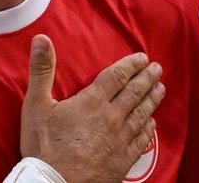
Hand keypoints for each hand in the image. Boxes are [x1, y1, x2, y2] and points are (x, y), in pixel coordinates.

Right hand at [19, 34, 162, 182]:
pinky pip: (142, 140)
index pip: (118, 76)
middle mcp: (112, 117)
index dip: (132, 65)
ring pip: (142, 114)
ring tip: (161, 89)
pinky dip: (149, 129)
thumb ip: (41, 70)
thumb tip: (41, 39)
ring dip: (153, 99)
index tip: (143, 57)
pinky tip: (152, 123)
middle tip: (158, 69)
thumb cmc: (44, 146)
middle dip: (148, 78)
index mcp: (93, 101)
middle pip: (135, 92)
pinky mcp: (123, 160)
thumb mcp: (36, 105)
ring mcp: (120, 139)